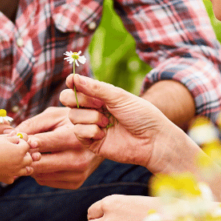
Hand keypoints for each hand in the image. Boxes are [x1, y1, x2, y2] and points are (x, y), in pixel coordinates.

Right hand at [0, 134, 34, 183]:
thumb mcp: (2, 138)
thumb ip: (12, 137)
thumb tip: (17, 135)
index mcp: (21, 150)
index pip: (27, 146)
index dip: (21, 143)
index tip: (15, 142)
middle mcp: (20, 162)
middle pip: (29, 159)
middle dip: (25, 155)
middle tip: (17, 153)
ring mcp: (15, 172)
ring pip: (26, 171)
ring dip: (24, 166)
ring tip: (17, 163)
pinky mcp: (7, 178)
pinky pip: (13, 178)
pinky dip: (11, 175)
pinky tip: (6, 171)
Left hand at [14, 107, 103, 188]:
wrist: (100, 136)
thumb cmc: (71, 122)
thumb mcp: (54, 116)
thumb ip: (32, 124)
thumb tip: (12, 136)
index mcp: (74, 138)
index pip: (42, 144)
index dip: (26, 142)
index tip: (19, 139)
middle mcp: (79, 159)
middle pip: (39, 164)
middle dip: (25, 156)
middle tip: (18, 149)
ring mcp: (78, 174)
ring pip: (40, 175)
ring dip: (31, 165)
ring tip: (30, 153)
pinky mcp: (76, 183)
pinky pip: (45, 181)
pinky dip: (39, 172)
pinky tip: (42, 160)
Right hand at [60, 74, 178, 172]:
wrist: (152, 140)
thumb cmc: (140, 115)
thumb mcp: (118, 96)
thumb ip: (95, 88)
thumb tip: (73, 77)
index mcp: (99, 96)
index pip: (76, 87)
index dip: (72, 83)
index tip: (72, 81)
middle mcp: (92, 109)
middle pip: (68, 100)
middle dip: (79, 100)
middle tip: (97, 103)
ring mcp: (90, 126)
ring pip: (72, 116)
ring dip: (90, 117)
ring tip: (106, 122)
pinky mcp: (91, 142)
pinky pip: (77, 132)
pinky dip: (90, 131)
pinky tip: (103, 134)